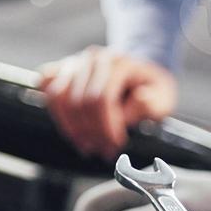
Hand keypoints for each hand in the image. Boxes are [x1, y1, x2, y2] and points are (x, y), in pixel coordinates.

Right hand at [39, 47, 177, 157]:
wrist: (140, 72)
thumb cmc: (151, 89)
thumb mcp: (163, 99)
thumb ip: (152, 103)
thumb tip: (139, 100)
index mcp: (119, 63)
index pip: (102, 98)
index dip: (105, 127)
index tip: (114, 146)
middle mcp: (94, 58)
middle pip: (80, 101)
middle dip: (90, 132)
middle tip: (102, 151)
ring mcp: (75, 62)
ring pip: (59, 97)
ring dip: (71, 127)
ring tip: (86, 145)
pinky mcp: (61, 69)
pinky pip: (47, 89)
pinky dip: (56, 112)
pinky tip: (72, 129)